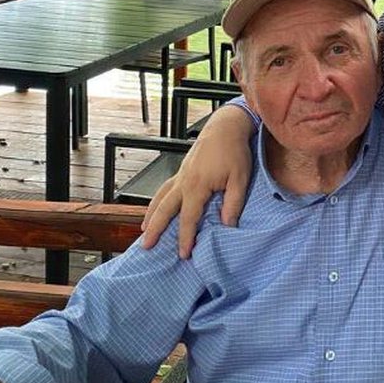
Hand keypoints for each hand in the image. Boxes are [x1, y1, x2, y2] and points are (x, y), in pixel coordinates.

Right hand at [141, 105, 255, 257]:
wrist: (226, 127)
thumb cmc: (234, 151)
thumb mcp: (240, 179)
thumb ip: (233, 203)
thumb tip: (227, 226)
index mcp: (197, 186)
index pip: (188, 218)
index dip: (185, 238)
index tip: (184, 255)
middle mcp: (183, 181)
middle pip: (164, 210)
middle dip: (155, 229)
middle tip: (146, 247)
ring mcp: (180, 175)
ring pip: (160, 198)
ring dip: (151, 216)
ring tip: (144, 231)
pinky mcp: (182, 170)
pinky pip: (164, 189)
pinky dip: (156, 201)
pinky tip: (155, 208)